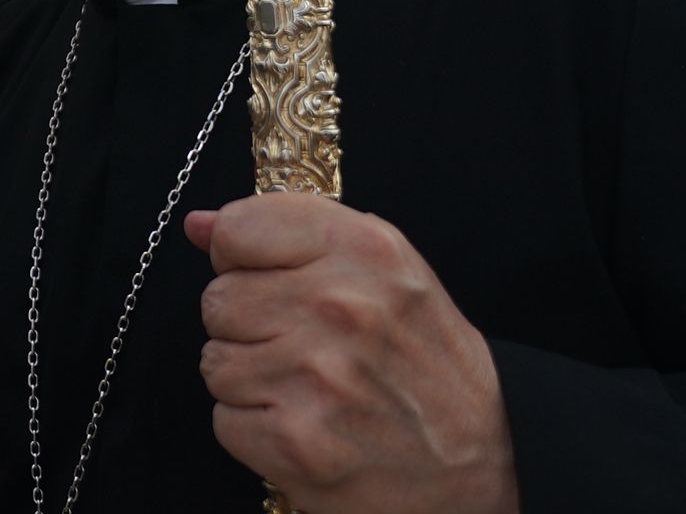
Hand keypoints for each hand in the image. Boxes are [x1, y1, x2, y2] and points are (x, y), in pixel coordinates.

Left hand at [184, 193, 516, 513]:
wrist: (486, 461)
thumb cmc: (426, 360)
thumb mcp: (384, 269)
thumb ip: (290, 231)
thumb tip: (198, 224)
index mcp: (364, 251)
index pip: (237, 230)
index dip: (243, 260)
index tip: (276, 281)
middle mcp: (340, 307)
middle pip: (218, 300)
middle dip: (250, 326)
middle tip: (307, 347)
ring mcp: (316, 379)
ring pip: (215, 362)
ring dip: (252, 381)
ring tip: (311, 389)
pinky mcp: (296, 445)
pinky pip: (224, 420)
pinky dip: (256, 431)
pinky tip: (307, 427)